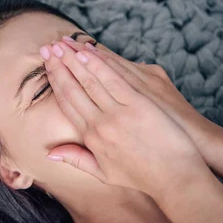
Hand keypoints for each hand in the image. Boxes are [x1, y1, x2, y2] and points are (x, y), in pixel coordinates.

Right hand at [41, 39, 208, 199]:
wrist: (174, 179)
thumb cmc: (141, 176)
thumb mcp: (103, 173)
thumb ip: (76, 159)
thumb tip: (49, 153)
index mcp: (90, 137)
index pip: (67, 103)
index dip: (55, 82)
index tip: (48, 66)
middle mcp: (100, 124)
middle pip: (74, 89)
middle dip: (59, 66)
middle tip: (48, 48)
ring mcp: (119, 114)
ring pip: (91, 81)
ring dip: (75, 60)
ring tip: (63, 43)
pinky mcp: (139, 105)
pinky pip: (115, 80)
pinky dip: (100, 64)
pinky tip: (88, 51)